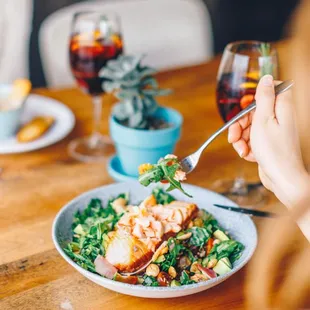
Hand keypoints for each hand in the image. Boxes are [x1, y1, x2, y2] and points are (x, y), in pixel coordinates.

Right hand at [228, 75, 308, 206]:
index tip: (246, 107)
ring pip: (250, 127)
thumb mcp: (263, 120)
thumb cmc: (274, 151)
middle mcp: (279, 118)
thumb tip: (266, 77)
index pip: (271, 90)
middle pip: (254, 112)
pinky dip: (247, 147)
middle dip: (240, 124)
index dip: (256, 97)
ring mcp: (273, 132)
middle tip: (234, 137)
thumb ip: (264, 97)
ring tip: (242, 151)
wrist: (282, 178)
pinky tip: (248, 156)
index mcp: (281, 108)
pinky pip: (252, 140)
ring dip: (241, 139)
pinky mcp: (268, 143)